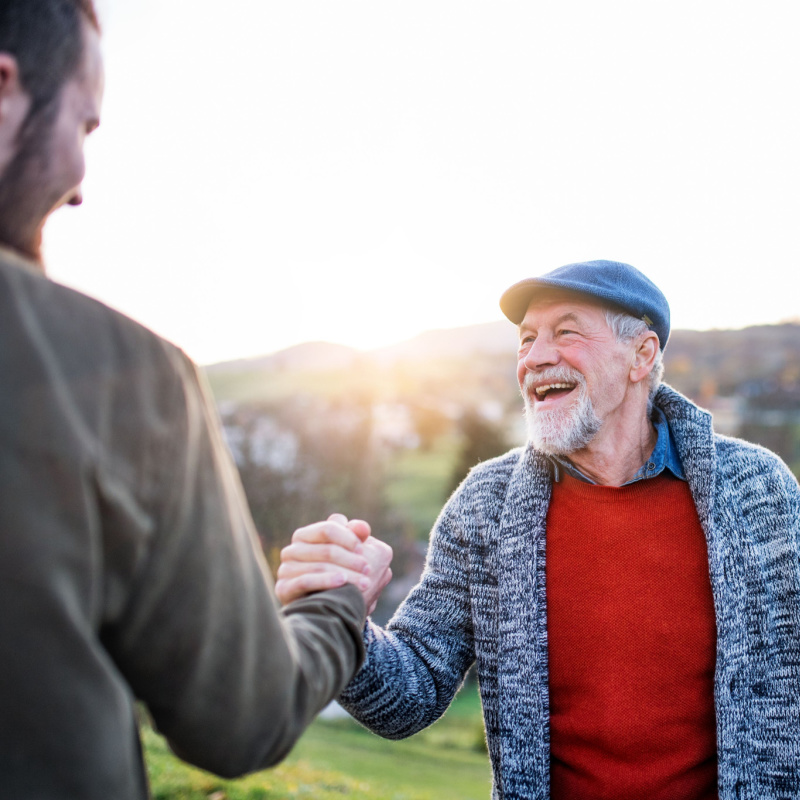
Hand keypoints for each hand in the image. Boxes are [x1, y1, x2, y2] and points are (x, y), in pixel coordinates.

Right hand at [276, 514, 392, 614]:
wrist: (326, 609)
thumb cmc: (340, 574)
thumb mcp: (350, 553)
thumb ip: (356, 536)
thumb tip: (363, 527)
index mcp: (305, 535)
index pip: (328, 529)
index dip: (349, 539)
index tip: (363, 551)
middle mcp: (291, 550)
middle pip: (327, 550)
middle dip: (351, 560)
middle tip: (368, 570)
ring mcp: (285, 569)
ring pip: (319, 566)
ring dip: (347, 574)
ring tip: (364, 582)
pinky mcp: (283, 588)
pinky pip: (305, 581)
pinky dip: (326, 581)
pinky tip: (343, 583)